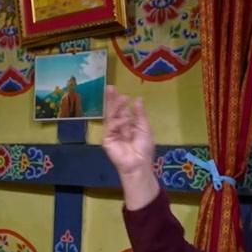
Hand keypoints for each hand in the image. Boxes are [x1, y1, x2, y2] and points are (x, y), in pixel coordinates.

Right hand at [103, 86, 161, 208]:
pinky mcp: (107, 140)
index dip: (119, 100)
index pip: (121, 110)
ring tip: (122, 97)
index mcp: (127, 125)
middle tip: (110, 87)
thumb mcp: (144, 128)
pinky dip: (118, 123)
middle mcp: (118, 128)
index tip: (117, 90)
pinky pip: (111, 128)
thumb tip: (138, 99)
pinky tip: (125, 120)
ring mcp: (111, 134)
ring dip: (116, 107)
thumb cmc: (144, 148)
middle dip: (111, 100)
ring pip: (111, 117)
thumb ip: (139, 114)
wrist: (139, 164)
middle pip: (113, 111)